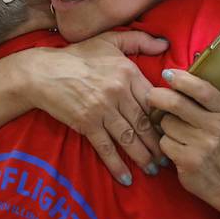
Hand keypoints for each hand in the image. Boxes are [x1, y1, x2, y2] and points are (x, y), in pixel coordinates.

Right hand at [19, 31, 168, 184]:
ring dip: (143, 157)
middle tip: (169, 159)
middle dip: (159, 144)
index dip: (166, 117)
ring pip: (129, 138)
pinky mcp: (86, 123)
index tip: (175, 130)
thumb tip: (165, 44)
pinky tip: (126, 178)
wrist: (43, 71)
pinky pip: (106, 147)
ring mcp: (102, 109)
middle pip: (144, 123)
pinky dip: (116, 164)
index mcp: (127, 72)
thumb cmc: (78, 55)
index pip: (154, 99)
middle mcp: (118, 91)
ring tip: (154, 170)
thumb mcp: (110, 40)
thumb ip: (139, 40)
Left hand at [147, 69, 219, 205]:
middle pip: (176, 104)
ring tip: (175, 131)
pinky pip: (164, 142)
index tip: (167, 74)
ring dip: (164, 125)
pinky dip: (165, 143)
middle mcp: (217, 126)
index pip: (201, 89)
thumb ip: (208, 95)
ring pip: (167, 124)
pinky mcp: (189, 161)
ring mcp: (203, 145)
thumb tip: (180, 72)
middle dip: (158, 97)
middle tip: (151, 96)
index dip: (181, 79)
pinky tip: (176, 147)